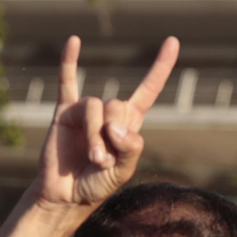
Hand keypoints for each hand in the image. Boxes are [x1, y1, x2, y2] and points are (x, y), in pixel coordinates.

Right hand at [35, 35, 179, 210]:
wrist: (66, 196)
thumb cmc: (96, 185)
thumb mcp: (123, 172)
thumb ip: (129, 148)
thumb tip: (114, 125)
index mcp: (128, 124)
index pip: (148, 90)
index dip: (160, 67)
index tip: (172, 41)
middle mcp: (108, 113)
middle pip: (117, 105)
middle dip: (113, 134)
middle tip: (104, 161)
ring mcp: (86, 111)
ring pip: (95, 108)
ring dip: (95, 136)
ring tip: (93, 159)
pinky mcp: (64, 113)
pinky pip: (66, 82)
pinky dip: (70, 61)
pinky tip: (74, 40)